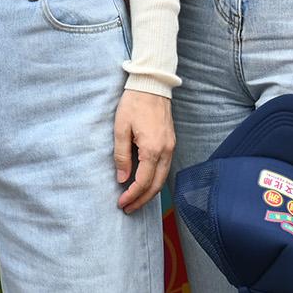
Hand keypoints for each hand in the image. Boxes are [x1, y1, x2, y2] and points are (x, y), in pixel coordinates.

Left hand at [113, 89, 174, 212]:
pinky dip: (156, 180)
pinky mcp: (171, 142)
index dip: (132, 195)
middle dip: (142, 200)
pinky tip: (146, 182)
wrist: (152, 83)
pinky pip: (165, 168)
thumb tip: (122, 178)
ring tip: (136, 200)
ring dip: (150, 192)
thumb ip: (121, 155)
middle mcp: (166, 151)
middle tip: (128, 208)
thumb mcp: (121, 128)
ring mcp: (171, 146)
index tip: (121, 203)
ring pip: (163, 178)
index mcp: (152, 149)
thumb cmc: (134, 103)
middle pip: (156, 185)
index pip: (143, 182)